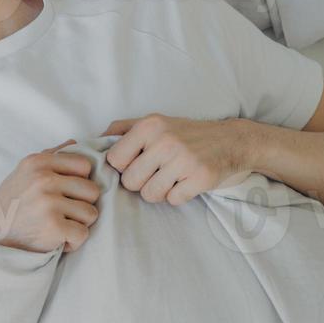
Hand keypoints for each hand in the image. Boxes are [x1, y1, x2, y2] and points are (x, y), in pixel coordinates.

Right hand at [0, 139, 101, 257]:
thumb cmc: (11, 204)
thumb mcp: (24, 172)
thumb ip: (50, 156)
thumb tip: (75, 142)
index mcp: (38, 162)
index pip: (84, 165)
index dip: (80, 180)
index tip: (66, 192)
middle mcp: (43, 179)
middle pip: (92, 190)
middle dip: (82, 204)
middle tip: (63, 212)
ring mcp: (48, 203)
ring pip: (91, 213)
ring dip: (78, 224)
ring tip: (59, 225)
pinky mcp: (53, 227)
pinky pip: (83, 234)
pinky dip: (73, 241)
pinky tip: (58, 239)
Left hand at [101, 114, 252, 205]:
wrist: (231, 141)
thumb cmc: (185, 134)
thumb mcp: (154, 121)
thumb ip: (122, 129)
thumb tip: (92, 142)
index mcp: (149, 126)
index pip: (114, 160)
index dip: (123, 166)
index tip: (136, 163)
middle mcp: (165, 141)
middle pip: (130, 181)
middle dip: (140, 181)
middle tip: (156, 172)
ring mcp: (184, 160)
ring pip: (149, 194)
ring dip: (158, 191)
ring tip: (171, 177)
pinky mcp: (201, 178)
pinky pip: (173, 200)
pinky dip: (178, 195)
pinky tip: (186, 182)